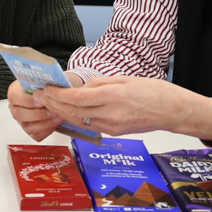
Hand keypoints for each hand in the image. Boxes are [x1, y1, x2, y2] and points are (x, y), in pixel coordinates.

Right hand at [6, 79, 61, 141]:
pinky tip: (55, 123)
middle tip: (52, 110)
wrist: (50, 95)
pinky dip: (47, 130)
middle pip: (20, 114)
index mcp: (14, 92)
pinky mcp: (30, 131)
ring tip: (57, 116)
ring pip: (28, 127)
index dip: (28, 100)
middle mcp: (15, 107)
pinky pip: (36, 135)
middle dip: (38, 114)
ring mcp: (22, 121)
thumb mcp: (43, 80)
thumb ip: (45, 82)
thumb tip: (52, 84)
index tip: (41, 100)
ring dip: (45, 123)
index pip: (15, 97)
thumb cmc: (45, 86)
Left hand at [33, 75, 211, 142]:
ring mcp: (112, 126)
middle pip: (73, 112)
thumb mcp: (124, 79)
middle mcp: (111, 115)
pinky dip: (75, 118)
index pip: (77, 98)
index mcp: (113, 96)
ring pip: (79, 121)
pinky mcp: (114, 133)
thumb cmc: (152, 91)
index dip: (57, 95)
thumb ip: (99, 84)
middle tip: (39, 96)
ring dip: (61, 112)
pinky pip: (89, 125)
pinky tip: (67, 111)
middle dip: (53, 104)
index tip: (45, 89)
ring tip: (48, 103)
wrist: (172, 111)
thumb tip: (79, 89)